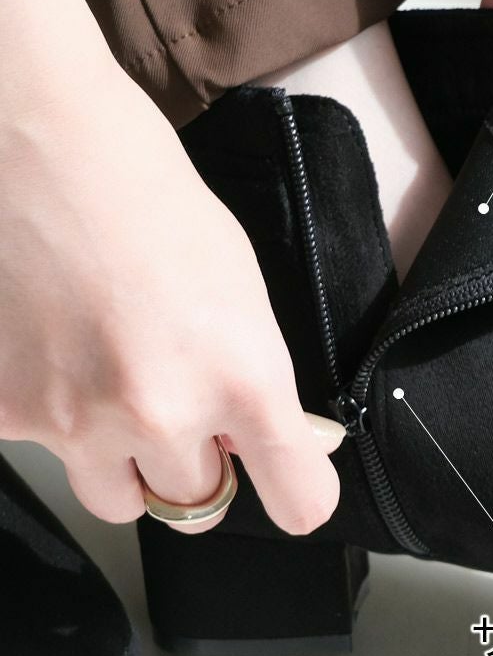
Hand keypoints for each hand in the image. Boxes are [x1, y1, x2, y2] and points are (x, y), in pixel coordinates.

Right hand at [0, 67, 343, 534]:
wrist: (45, 147)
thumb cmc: (153, 201)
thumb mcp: (240, 289)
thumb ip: (256, 378)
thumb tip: (277, 437)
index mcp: (243, 376)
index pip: (300, 500)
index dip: (300, 495)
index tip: (295, 488)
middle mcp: (163, 413)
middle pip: (195, 507)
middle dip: (196, 465)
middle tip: (184, 403)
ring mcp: (75, 422)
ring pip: (117, 498)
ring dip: (127, 460)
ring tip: (117, 377)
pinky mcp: (3, 416)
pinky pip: (47, 451)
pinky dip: (57, 417)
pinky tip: (57, 348)